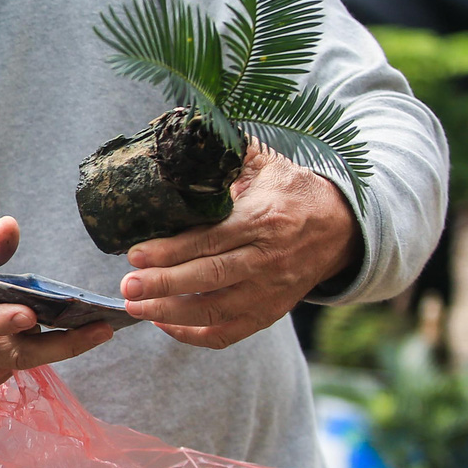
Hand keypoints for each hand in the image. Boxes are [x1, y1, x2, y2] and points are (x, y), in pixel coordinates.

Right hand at [0, 217, 116, 392]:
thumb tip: (10, 227)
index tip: (28, 314)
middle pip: (11, 353)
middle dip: (59, 343)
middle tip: (101, 328)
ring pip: (21, 360)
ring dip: (57, 343)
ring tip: (95, 324)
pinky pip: (18, 365)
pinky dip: (38, 347)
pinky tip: (55, 329)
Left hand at [120, 147, 359, 348]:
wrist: (341, 227)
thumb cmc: (289, 190)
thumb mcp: (264, 162)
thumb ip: (226, 152)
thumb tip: (181, 133)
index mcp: (263, 220)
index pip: (212, 240)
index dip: (172, 250)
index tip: (135, 254)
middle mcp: (268, 259)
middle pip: (211, 278)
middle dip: (164, 285)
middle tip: (127, 286)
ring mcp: (271, 291)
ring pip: (217, 311)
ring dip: (171, 313)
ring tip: (133, 306)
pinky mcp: (270, 312)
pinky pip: (230, 333)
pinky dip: (193, 335)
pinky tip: (161, 322)